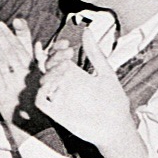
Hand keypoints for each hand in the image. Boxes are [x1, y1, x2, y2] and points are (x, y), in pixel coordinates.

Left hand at [0, 10, 35, 121]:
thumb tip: (37, 44)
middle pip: (8, 52)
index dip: (8, 35)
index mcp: (33, 70)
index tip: (0, 25)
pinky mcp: (5, 94)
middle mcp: (24, 75)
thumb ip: (37, 61)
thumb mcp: (41, 79)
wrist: (35, 124)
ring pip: (1, 61)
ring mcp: (14, 84)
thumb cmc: (38, 102)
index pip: (18, 48)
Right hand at [36, 27, 140, 157]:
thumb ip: (94, 53)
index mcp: (73, 74)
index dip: (56, 48)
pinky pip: (41, 100)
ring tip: (65, 66)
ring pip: (42, 81)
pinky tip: (54, 83)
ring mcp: (58, 98)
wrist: (117, 126)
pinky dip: (42, 90)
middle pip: (47, 67)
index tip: (66, 43)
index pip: (56, 57)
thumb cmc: (114, 101)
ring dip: (49, 71)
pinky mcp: (56, 112)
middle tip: (67, 53)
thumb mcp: (105, 72)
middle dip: (53, 57)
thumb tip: (87, 30)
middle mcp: (63, 84)